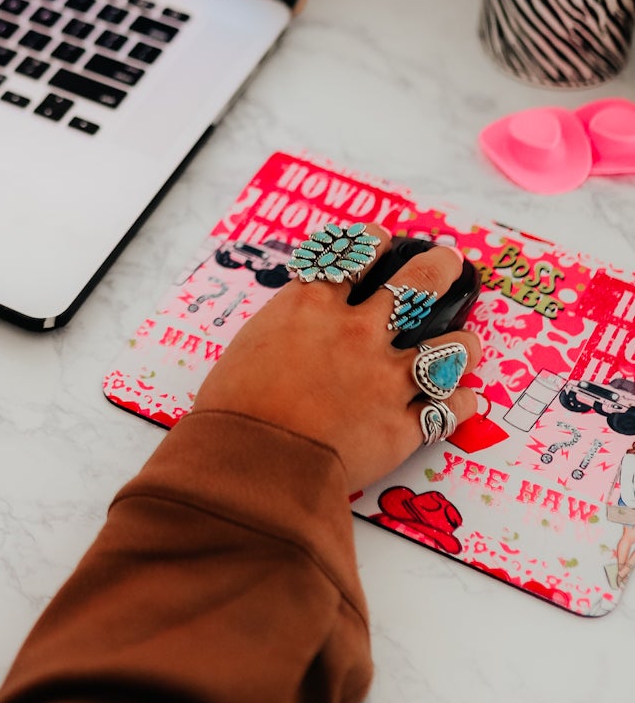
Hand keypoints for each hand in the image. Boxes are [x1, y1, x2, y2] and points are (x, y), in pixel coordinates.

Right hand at [192, 230, 481, 493]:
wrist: (254, 463)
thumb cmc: (233, 408)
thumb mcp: (247, 347)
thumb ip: (282, 331)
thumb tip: (294, 333)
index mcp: (311, 306)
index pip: (351, 256)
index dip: (372, 243)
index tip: (383, 239)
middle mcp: (357, 333)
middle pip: (415, 287)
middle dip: (439, 270)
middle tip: (450, 263)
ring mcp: (385, 379)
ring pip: (447, 351)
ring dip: (463, 344)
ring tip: (468, 342)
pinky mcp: (401, 427)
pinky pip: (447, 411)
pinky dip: (460, 404)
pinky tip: (465, 400)